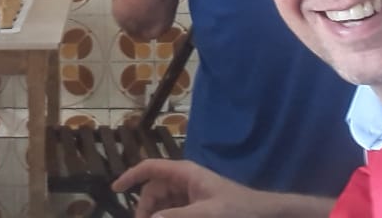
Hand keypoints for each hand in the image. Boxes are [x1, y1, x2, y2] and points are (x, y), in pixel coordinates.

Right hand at [113, 159, 273, 217]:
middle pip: (154, 191)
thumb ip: (176, 217)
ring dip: (157, 214)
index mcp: (186, 174)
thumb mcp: (207, 214)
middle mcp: (185, 182)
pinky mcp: (198, 209)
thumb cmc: (239, 210)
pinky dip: (168, 217)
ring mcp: (192, 196)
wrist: (267, 215)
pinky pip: (175, 212)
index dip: (130, 176)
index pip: (151, 168)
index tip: (115, 190)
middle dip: (145, 208)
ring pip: (164, 204)